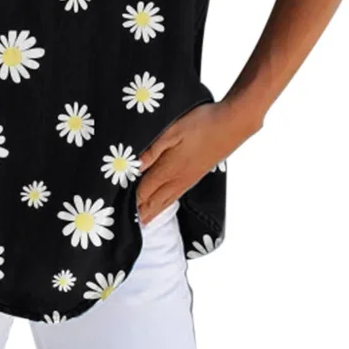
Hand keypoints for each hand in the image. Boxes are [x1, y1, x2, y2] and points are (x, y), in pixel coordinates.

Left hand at [136, 98, 261, 224]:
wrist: (231, 125)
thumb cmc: (200, 124)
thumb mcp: (172, 131)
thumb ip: (152, 150)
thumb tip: (134, 167)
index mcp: (168, 169)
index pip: (143, 191)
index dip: (130, 201)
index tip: (117, 210)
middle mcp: (177, 179)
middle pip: (153, 201)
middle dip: (140, 213)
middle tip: (125, 224)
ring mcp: (188, 179)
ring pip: (165, 201)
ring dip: (151, 212)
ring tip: (142, 222)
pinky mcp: (196, 176)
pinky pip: (176, 196)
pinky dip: (165, 205)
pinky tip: (163, 205)